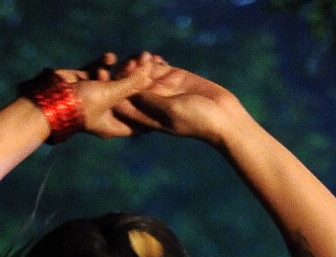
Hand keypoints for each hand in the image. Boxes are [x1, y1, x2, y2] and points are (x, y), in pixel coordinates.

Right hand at [23, 53, 170, 138]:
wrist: (50, 99)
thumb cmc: (81, 104)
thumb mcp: (111, 94)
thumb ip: (131, 83)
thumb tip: (150, 72)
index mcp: (114, 125)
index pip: (139, 120)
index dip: (153, 110)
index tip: (167, 99)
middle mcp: (105, 113)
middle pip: (129, 98)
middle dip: (139, 83)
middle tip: (153, 68)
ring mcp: (94, 97)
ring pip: (115, 82)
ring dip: (123, 70)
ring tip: (134, 57)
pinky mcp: (85, 82)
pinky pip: (100, 71)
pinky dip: (105, 64)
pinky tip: (110, 57)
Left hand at [109, 60, 244, 144]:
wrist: (221, 115)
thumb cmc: (196, 120)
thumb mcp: (172, 111)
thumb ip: (151, 102)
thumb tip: (128, 93)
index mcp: (146, 118)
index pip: (124, 104)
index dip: (116, 91)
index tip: (115, 80)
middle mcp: (152, 103)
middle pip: (130, 86)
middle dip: (127, 73)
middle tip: (130, 63)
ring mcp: (162, 89)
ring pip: (142, 73)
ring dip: (140, 64)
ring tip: (143, 57)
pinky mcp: (174, 77)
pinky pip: (156, 66)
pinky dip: (152, 60)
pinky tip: (153, 56)